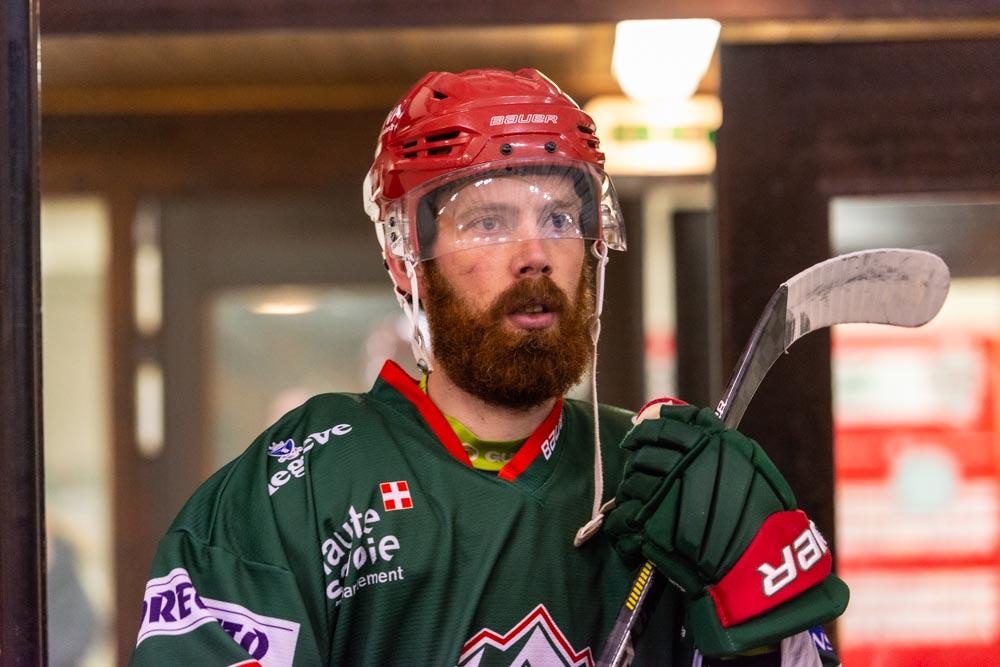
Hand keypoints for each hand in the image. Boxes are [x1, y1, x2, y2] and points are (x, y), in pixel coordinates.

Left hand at [603, 403, 848, 655]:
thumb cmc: (764, 515)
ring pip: (631, 480)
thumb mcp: (753, 464)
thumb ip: (721, 440)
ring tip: (636, 496)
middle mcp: (685, 462)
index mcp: (710, 442)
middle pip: (644, 449)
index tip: (641, 431)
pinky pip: (625, 514)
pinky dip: (623, 518)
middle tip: (635, 462)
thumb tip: (695, 421)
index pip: (667, 423)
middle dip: (636, 455)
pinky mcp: (653, 523)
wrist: (762, 562)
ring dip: (630, 487)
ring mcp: (667, 491)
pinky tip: (629, 522)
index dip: (649, 426)